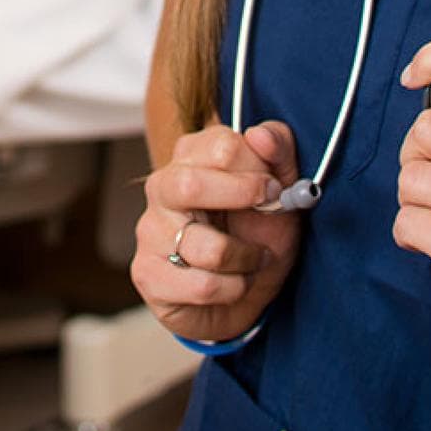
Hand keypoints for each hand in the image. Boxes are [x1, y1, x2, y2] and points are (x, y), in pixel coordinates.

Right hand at [131, 121, 301, 344]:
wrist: (244, 295)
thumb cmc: (258, 235)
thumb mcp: (282, 190)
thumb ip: (279, 151)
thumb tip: (260, 134)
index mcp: (192, 156)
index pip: (221, 146)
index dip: (258, 170)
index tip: (276, 189)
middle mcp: (163, 187)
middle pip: (190, 185)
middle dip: (242, 202)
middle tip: (270, 214)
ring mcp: (151, 231)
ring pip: (208, 248)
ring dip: (247, 259)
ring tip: (252, 260)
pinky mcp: (148, 274)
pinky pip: (202, 286)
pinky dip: (232, 289)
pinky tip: (230, 284)